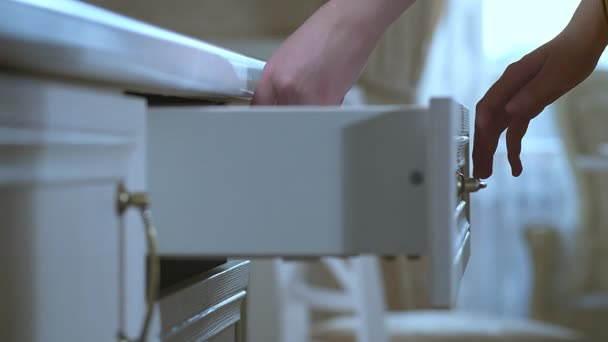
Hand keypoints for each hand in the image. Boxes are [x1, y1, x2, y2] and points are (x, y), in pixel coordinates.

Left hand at [252, 0, 414, 104]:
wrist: (348, 27)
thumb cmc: (323, 36)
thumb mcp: (288, 56)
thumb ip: (278, 82)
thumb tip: (276, 101)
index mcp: (272, 74)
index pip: (260, 107)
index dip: (265, 115)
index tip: (269, 118)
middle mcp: (285, 88)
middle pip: (280, 119)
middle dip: (288, 115)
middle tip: (298, 104)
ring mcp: (305, 99)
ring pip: (301, 122)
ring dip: (308, 115)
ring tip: (317, 92)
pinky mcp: (327, 105)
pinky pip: (321, 119)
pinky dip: (325, 112)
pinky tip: (329, 92)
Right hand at [473, 0, 607, 178]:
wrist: (580, 44)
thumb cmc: (570, 53)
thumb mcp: (556, 73)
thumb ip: (532, 93)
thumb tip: (510, 110)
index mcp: (511, 79)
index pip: (489, 106)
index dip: (482, 128)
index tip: (482, 147)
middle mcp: (508, 90)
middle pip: (487, 122)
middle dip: (481, 147)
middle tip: (480, 170)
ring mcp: (514, 99)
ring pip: (496, 129)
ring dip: (490, 151)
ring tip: (486, 173)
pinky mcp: (524, 106)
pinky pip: (513, 130)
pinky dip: (512, 148)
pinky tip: (515, 164)